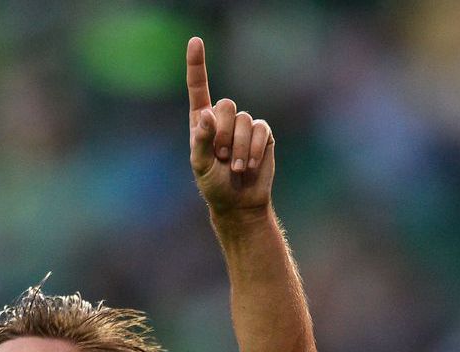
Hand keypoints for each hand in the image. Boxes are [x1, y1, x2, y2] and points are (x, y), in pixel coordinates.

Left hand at [187, 37, 274, 216]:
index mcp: (202, 121)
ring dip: (239, 148)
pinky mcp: (263, 135)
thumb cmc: (214, 185)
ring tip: (235, 168)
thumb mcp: (201, 165)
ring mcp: (245, 126)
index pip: (198, 87)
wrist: (239, 203)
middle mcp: (224, 119)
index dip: (197, 64)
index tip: (196, 41)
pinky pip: (261, 130)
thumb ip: (202, 140)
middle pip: (226, 105)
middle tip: (221, 158)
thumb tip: (207, 115)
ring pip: (244, 121)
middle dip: (223, 134)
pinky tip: (249, 165)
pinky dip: (254, 149)